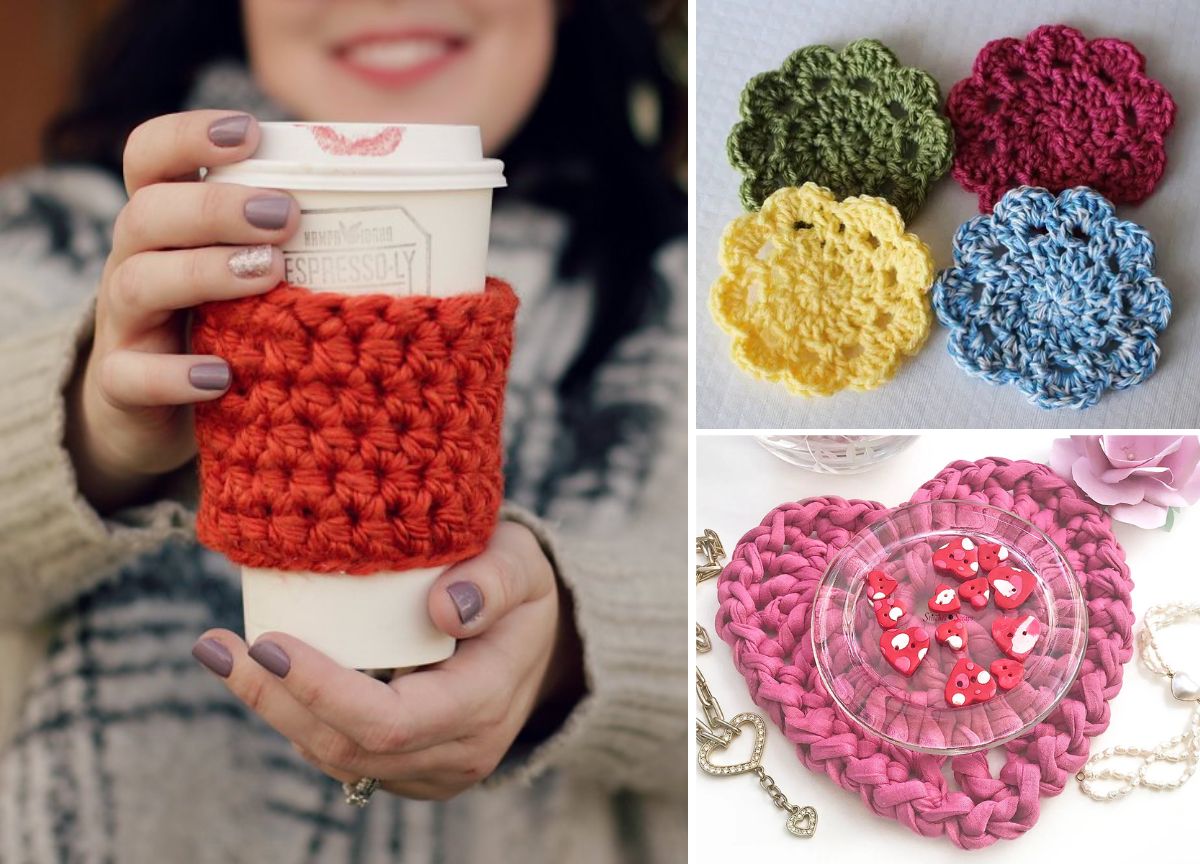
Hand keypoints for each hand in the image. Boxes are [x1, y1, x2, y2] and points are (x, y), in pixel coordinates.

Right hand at [66, 110, 297, 511]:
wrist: (162, 415)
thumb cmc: (232, 328)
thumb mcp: (259, 277)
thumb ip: (306, 246)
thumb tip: (428, 225)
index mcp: (169, 224)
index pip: (152, 156)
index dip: (188, 135)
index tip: (250, 131)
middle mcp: (136, 263)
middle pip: (147, 213)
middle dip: (216, 207)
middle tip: (284, 216)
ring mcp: (125, 325)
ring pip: (137, 283)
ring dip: (204, 272)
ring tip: (270, 274)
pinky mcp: (123, 385)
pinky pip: (132, 376)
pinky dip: (175, 373)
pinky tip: (222, 376)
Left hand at [191, 522, 583, 799]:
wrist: (544, 643)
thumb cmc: (524, 592)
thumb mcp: (523, 564)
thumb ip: (493, 579)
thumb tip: (441, 609)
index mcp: (482, 706)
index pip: (389, 721)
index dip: (321, 690)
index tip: (268, 643)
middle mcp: (457, 754)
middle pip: (346, 747)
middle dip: (272, 700)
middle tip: (216, 647)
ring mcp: (431, 771)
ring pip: (334, 758)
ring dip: (273, 710)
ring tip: (222, 654)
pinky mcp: (409, 769)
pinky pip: (341, 755)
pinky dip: (297, 717)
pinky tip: (264, 675)